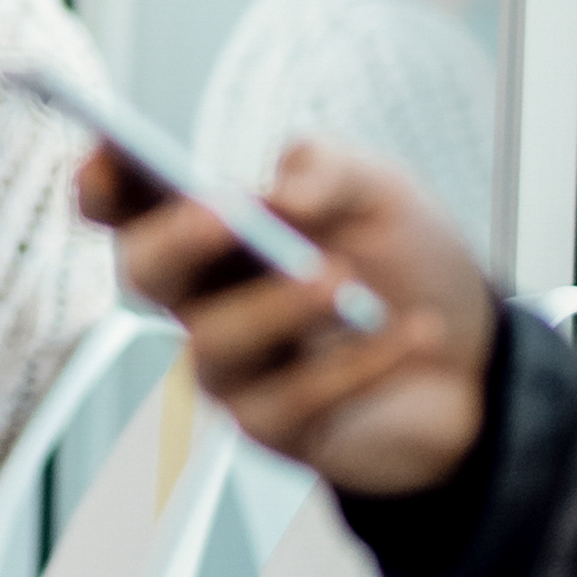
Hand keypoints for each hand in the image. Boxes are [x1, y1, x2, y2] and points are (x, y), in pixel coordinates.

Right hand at [84, 138, 496, 501]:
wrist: (473, 361)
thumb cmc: (402, 265)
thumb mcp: (379, 193)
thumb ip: (328, 171)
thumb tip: (278, 192)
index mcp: (208, 230)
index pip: (128, 205)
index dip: (104, 180)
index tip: (111, 149)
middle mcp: (201, 299)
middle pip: (144, 271)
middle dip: (178, 239)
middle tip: (232, 213)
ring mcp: (232, 368)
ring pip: (215, 343)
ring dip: (278, 307)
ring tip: (345, 283)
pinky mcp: (274, 428)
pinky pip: (293, 400)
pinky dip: (356, 364)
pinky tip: (413, 332)